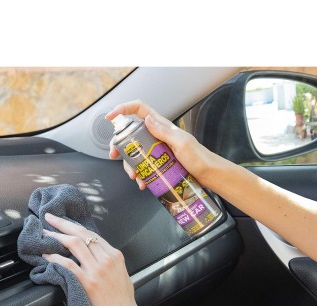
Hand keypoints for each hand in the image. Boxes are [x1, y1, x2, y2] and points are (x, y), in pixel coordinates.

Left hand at [41, 213, 143, 305]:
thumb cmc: (123, 301)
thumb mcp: (122, 274)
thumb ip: (110, 262)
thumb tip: (96, 255)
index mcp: (115, 255)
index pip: (92, 234)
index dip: (75, 226)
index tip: (65, 223)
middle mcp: (106, 259)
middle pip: (81, 234)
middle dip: (63, 223)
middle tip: (50, 217)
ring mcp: (97, 270)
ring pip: (74, 244)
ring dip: (56, 237)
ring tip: (45, 234)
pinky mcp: (88, 282)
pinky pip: (68, 264)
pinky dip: (55, 257)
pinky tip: (47, 255)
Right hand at [106, 99, 220, 188]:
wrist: (208, 175)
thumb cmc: (199, 158)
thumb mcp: (182, 143)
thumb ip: (164, 131)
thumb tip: (146, 119)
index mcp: (162, 125)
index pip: (139, 109)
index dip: (123, 109)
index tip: (110, 118)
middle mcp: (156, 135)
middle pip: (130, 134)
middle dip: (119, 144)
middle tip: (114, 155)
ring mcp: (156, 149)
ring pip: (134, 153)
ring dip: (130, 165)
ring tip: (134, 176)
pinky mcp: (158, 162)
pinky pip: (143, 166)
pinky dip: (140, 174)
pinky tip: (143, 182)